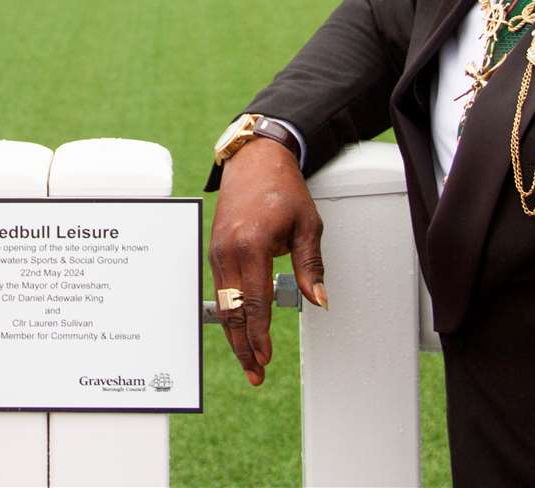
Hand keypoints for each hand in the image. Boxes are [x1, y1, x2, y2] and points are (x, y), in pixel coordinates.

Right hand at [209, 137, 327, 385]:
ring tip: (247, 358)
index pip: (255, 303)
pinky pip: (221, 289)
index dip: (259, 336)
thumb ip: (310, 265)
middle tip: (255, 373)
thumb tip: (319, 300)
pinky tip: (239, 327)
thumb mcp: (307, 225)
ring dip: (234, 333)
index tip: (265, 359)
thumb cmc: (282, 189)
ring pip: (223, 303)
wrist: (255, 161)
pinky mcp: (215, 250)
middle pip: (232, 311)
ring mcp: (217, 251)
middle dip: (242, 345)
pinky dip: (229, 312)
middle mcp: (228, 251)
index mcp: (252, 245)